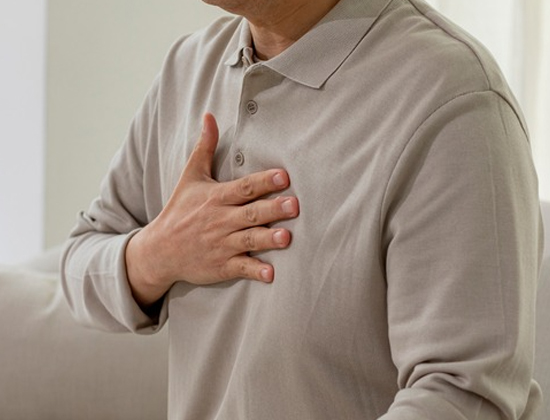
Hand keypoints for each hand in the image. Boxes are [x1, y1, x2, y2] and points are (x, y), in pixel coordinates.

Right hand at [125, 113, 298, 306]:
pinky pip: (240, 268)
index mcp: (215, 198)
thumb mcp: (190, 177)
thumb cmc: (179, 210)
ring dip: (268, 239)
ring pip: (248, 240)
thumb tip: (210, 116)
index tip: (284, 176)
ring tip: (287, 238)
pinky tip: (270, 274)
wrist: (159, 250)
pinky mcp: (221, 266)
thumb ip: (204, 148)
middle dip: (272, 209)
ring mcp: (220, 244)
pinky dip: (255, 271)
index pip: (243, 187)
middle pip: (250, 213)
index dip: (263, 181)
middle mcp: (219, 220)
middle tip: (294, 205)